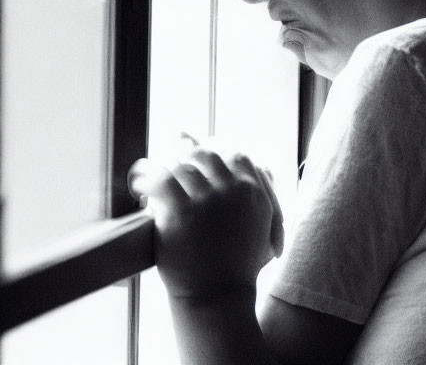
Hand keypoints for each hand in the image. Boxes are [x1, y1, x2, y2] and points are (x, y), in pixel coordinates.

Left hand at [128, 146, 283, 299]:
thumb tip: (254, 160)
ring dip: (163, 164)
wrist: (219, 296)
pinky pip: (161, 179)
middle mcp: (233, 189)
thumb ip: (262, 189)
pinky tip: (139, 182)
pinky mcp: (182, 212)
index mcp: (253, 189)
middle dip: (185, 152)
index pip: (233, 153)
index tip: (197, 152)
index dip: (214, 149)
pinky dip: (146, 175)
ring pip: (182, 164)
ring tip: (149, 171)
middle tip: (169, 157)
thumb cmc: (240, 262)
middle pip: (206, 154)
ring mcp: (208, 199)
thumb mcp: (265, 222)